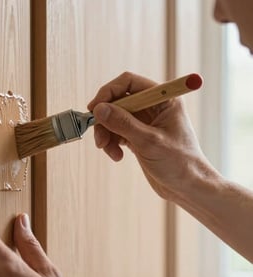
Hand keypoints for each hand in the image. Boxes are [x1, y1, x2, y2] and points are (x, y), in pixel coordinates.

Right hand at [88, 71, 211, 200]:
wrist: (187, 187)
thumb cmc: (179, 163)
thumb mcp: (149, 142)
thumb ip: (123, 123)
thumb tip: (99, 109)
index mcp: (163, 99)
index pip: (129, 83)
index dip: (109, 92)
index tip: (94, 108)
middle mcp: (153, 107)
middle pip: (118, 101)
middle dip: (105, 119)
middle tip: (99, 138)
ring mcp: (144, 122)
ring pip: (114, 118)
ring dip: (106, 134)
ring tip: (108, 151)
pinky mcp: (138, 136)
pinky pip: (116, 132)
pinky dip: (112, 143)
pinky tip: (117, 156)